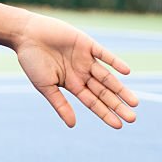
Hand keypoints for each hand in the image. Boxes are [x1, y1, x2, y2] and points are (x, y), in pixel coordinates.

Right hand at [14, 14, 138, 128]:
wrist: (27, 36)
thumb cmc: (32, 62)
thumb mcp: (46, 87)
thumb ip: (60, 104)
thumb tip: (73, 125)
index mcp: (72, 85)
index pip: (92, 102)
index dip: (105, 113)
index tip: (119, 125)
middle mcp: (82, 73)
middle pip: (104, 92)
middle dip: (117, 105)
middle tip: (132, 118)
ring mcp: (86, 59)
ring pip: (107, 77)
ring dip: (121, 89)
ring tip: (134, 102)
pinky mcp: (87, 44)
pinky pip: (104, 54)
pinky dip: (115, 62)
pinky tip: (126, 72)